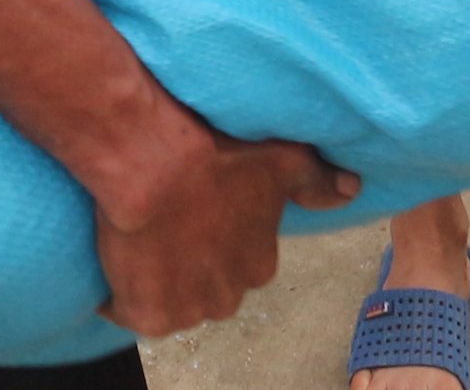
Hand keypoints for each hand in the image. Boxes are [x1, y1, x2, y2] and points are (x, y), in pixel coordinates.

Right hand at [84, 107, 355, 336]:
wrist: (155, 162)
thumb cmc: (218, 153)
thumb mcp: (282, 158)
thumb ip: (317, 180)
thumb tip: (352, 189)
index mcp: (259, 265)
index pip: (239, 263)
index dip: (216, 238)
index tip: (198, 211)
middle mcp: (229, 297)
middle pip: (206, 287)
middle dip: (190, 265)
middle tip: (169, 223)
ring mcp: (188, 310)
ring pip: (171, 301)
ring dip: (157, 280)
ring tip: (140, 238)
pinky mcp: (147, 316)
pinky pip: (129, 312)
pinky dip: (120, 296)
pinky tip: (117, 262)